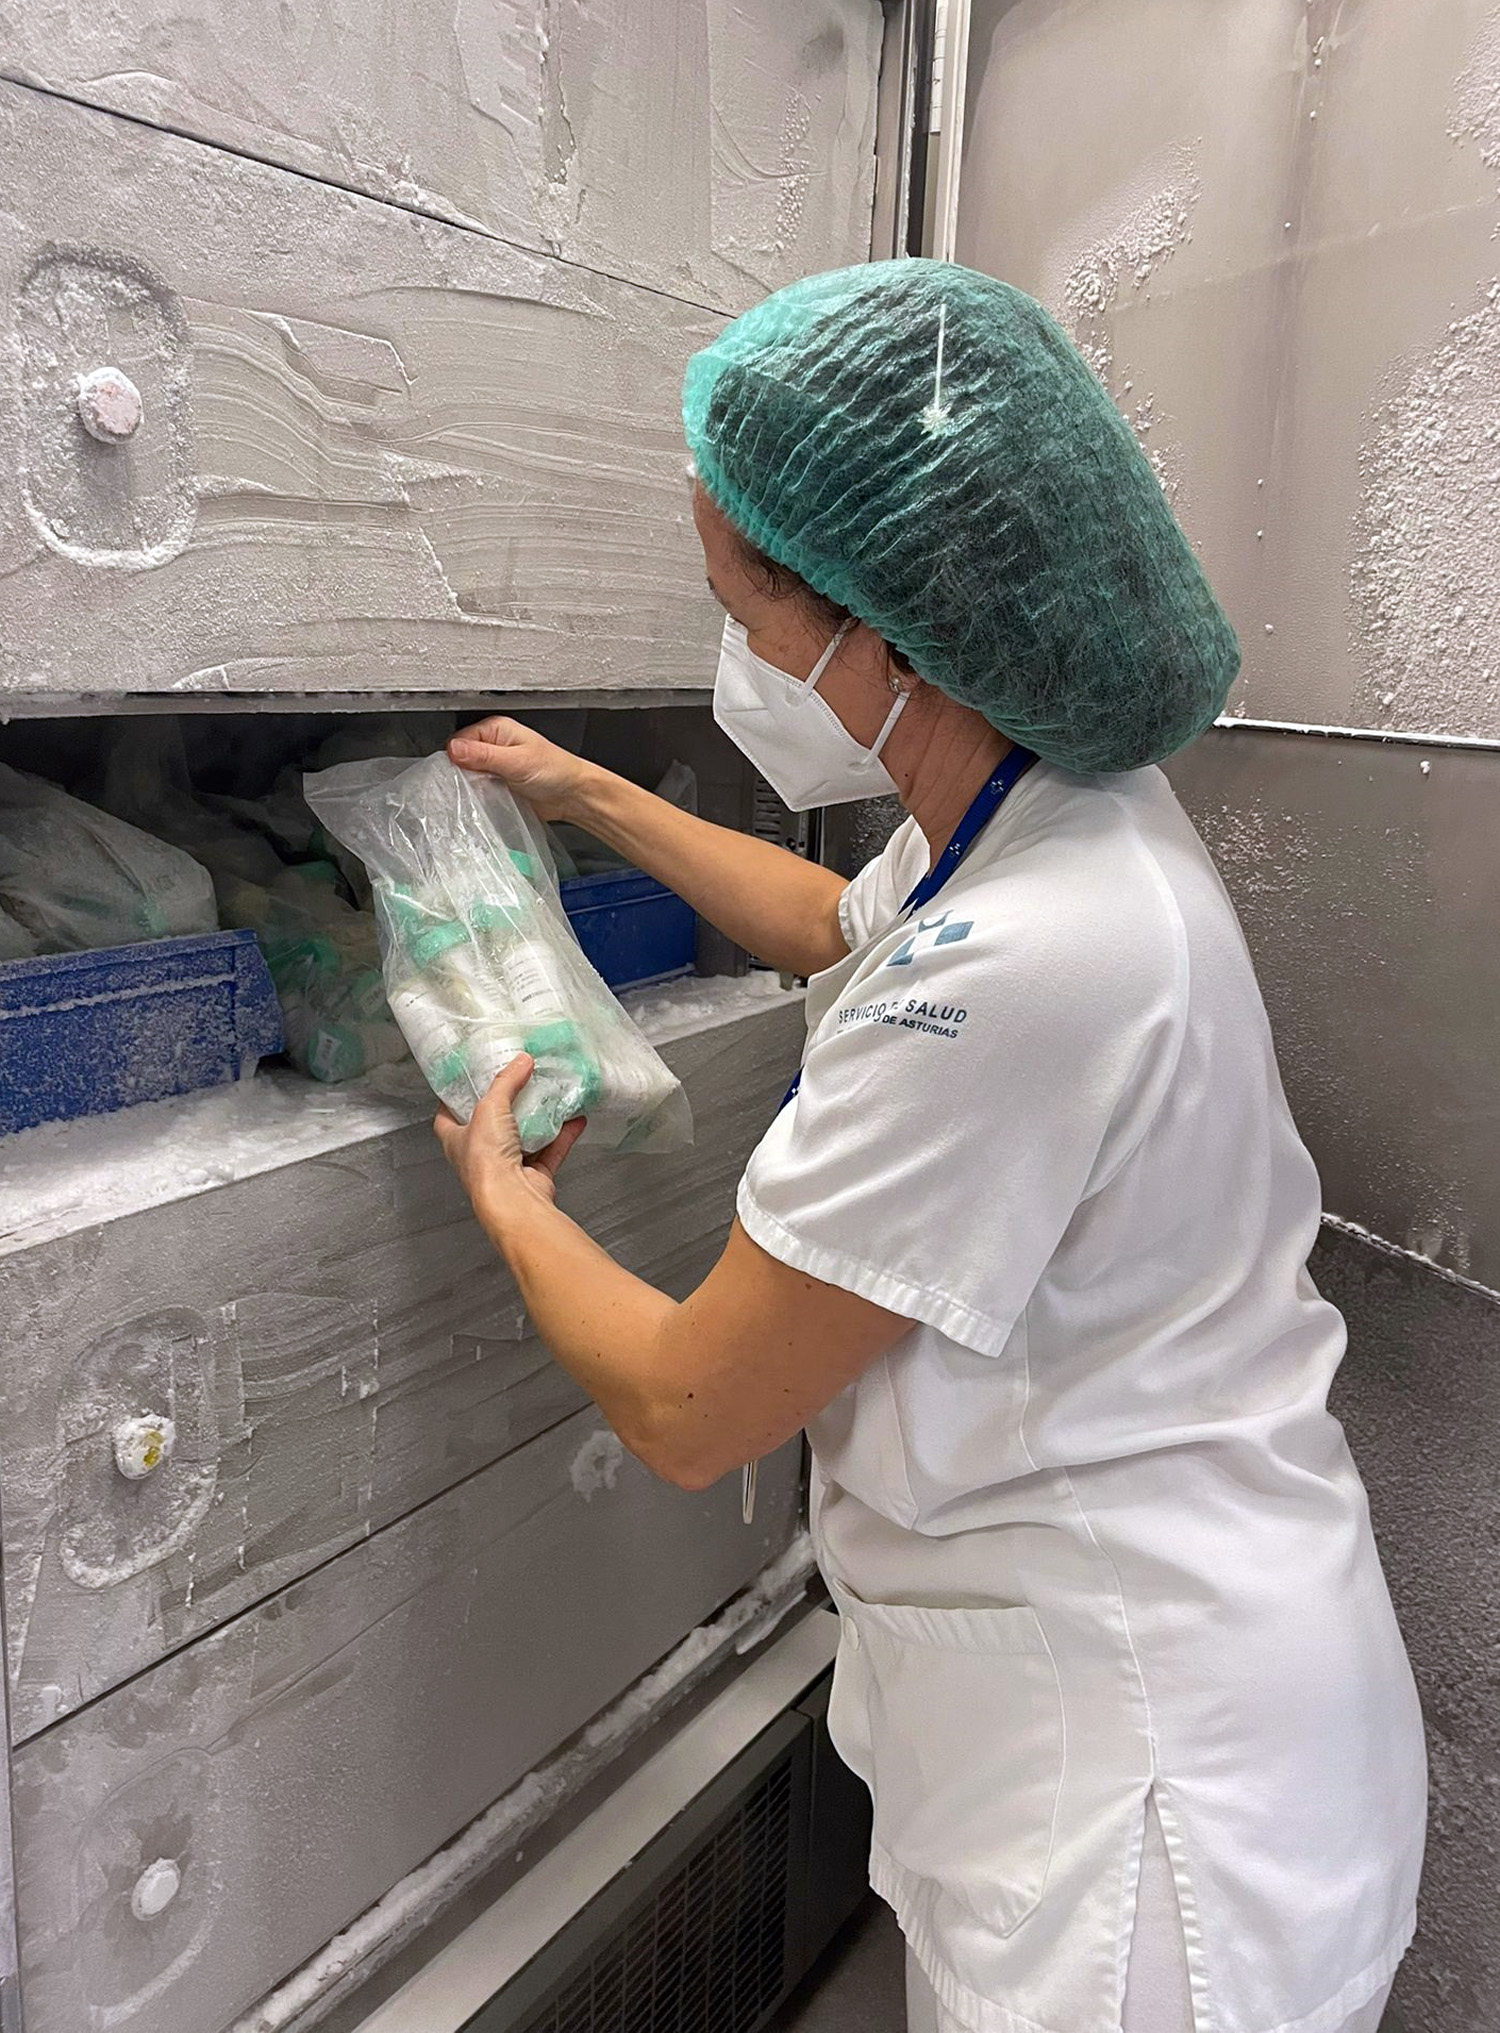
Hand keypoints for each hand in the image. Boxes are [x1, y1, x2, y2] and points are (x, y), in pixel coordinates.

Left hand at [434, 1054, 586, 1224]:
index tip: (467, 1081)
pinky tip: (574, 1120)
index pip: (447, 1116)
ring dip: (538, 1119)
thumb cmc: (486, 1160)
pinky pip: (550, 1150)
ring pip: (524, 1138)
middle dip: (505, 1107)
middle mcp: (479, 1156)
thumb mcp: (490, 1107)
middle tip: (517, 1084)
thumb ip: (506, 1082)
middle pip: (490, 1126)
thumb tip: (520, 1062)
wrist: (512, 1198)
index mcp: (456, 1141)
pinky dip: (563, 1135)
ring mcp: (507, 1167)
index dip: (454, 1098)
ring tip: (549, 1097)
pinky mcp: (533, 1176)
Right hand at [447, 717, 598, 822]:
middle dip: (462, 774)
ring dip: (470, 787)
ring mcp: (494, 766)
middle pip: (459, 759)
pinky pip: (477, 790)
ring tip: (484, 792)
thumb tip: (453, 749)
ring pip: (467, 776)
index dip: (455, 758)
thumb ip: (484, 756)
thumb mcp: (517, 761)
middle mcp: (492, 745)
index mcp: (496, 729)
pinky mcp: (496, 785)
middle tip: (474, 785)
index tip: (461, 773)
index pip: (459, 740)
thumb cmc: (555, 771)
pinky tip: (486, 801)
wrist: (572, 795)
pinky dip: (477, 797)